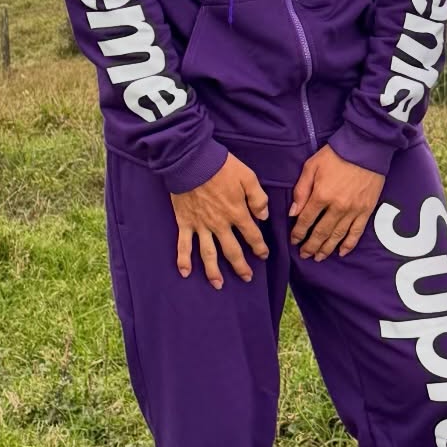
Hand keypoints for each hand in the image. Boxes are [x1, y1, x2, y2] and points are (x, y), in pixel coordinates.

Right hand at [171, 153, 269, 288]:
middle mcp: (219, 224)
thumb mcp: (248, 176)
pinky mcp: (184, 222)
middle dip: (240, 266)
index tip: (263, 255)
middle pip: (232, 251)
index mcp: (237, 213)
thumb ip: (258, 198)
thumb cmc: (221, 166)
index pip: (252, 236)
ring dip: (213, 271)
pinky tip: (185, 273)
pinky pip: (183, 245)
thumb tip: (264, 217)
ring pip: (208, 253)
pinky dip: (183, 260)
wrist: (191, 160)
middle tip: (247, 278)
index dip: (259, 247)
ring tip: (218, 285)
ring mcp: (200, 225)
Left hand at [290, 146, 384, 260]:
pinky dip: (349, 244)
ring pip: (337, 236)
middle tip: (304, 255)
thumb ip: (301, 190)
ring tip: (318, 257)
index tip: (294, 241)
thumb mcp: (311, 166)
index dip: (298, 233)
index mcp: (321, 195)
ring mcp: (353, 210)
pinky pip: (356, 232)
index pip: (305, 221)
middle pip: (321, 232)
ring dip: (326, 249)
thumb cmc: (336, 154)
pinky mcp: (366, 210)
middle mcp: (337, 207)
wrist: (366, 147)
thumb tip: (293, 213)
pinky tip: (341, 252)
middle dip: (310, 246)